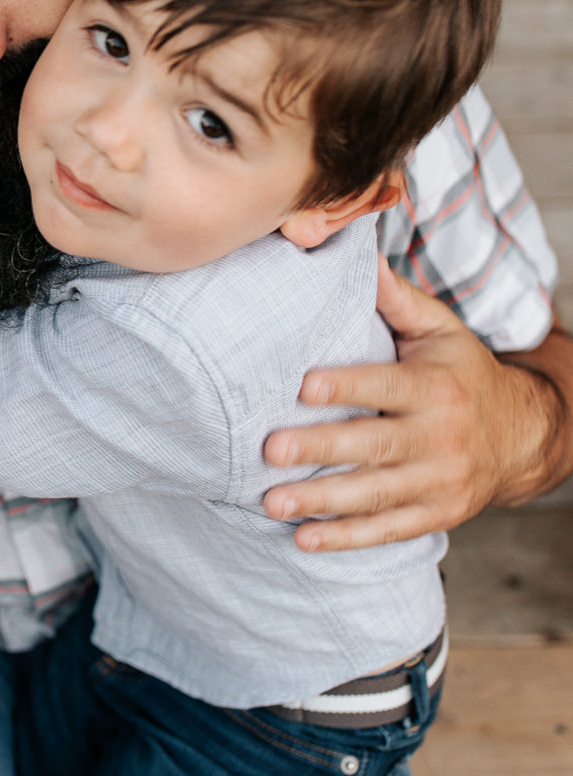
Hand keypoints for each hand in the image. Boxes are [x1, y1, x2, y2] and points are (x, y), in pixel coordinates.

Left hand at [262, 256, 568, 551]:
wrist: (523, 434)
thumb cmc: (460, 373)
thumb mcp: (439, 330)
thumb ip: (395, 298)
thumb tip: (357, 254)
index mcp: (436, 387)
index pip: (386, 385)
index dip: (346, 386)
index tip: (302, 386)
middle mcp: (440, 436)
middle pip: (374, 444)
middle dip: (320, 448)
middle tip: (270, 449)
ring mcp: (439, 481)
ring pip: (375, 494)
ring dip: (321, 501)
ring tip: (272, 503)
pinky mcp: (436, 514)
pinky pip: (388, 529)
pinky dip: (347, 538)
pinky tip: (304, 540)